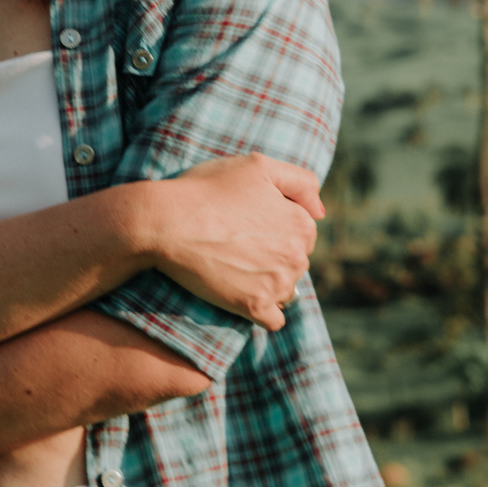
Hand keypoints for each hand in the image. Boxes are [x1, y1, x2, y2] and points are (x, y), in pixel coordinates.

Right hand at [147, 154, 322, 331]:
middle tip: (237, 245)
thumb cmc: (207, 190)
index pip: (303, 234)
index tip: (248, 224)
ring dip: (267, 284)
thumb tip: (322, 213)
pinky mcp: (254, 307)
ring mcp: (277, 284)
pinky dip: (262, 311)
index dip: (276, 227)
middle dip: (274, 257)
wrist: (165, 223)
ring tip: (234, 267)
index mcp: (301, 223)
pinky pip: (273, 320)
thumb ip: (300, 182)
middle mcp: (297, 256)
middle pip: (295, 263)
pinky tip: (242, 296)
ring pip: (285, 291)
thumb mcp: (257, 166)